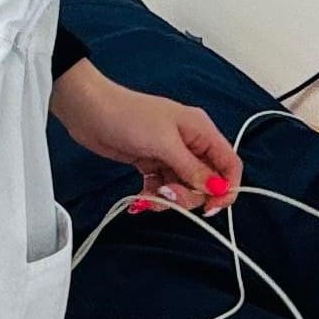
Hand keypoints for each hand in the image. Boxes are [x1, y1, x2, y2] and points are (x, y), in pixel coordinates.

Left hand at [53, 64, 240, 209]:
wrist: (89, 111)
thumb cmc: (129, 117)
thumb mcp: (165, 144)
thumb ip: (192, 169)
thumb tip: (218, 188)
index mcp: (201, 131)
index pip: (229, 163)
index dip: (226, 188)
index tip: (212, 207)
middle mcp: (190, 144)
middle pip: (207, 181)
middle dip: (190, 196)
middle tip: (168, 195)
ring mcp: (170, 154)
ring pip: (184, 188)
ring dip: (169, 199)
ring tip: (149, 197)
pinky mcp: (151, 163)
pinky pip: (163, 188)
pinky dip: (154, 197)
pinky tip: (140, 200)